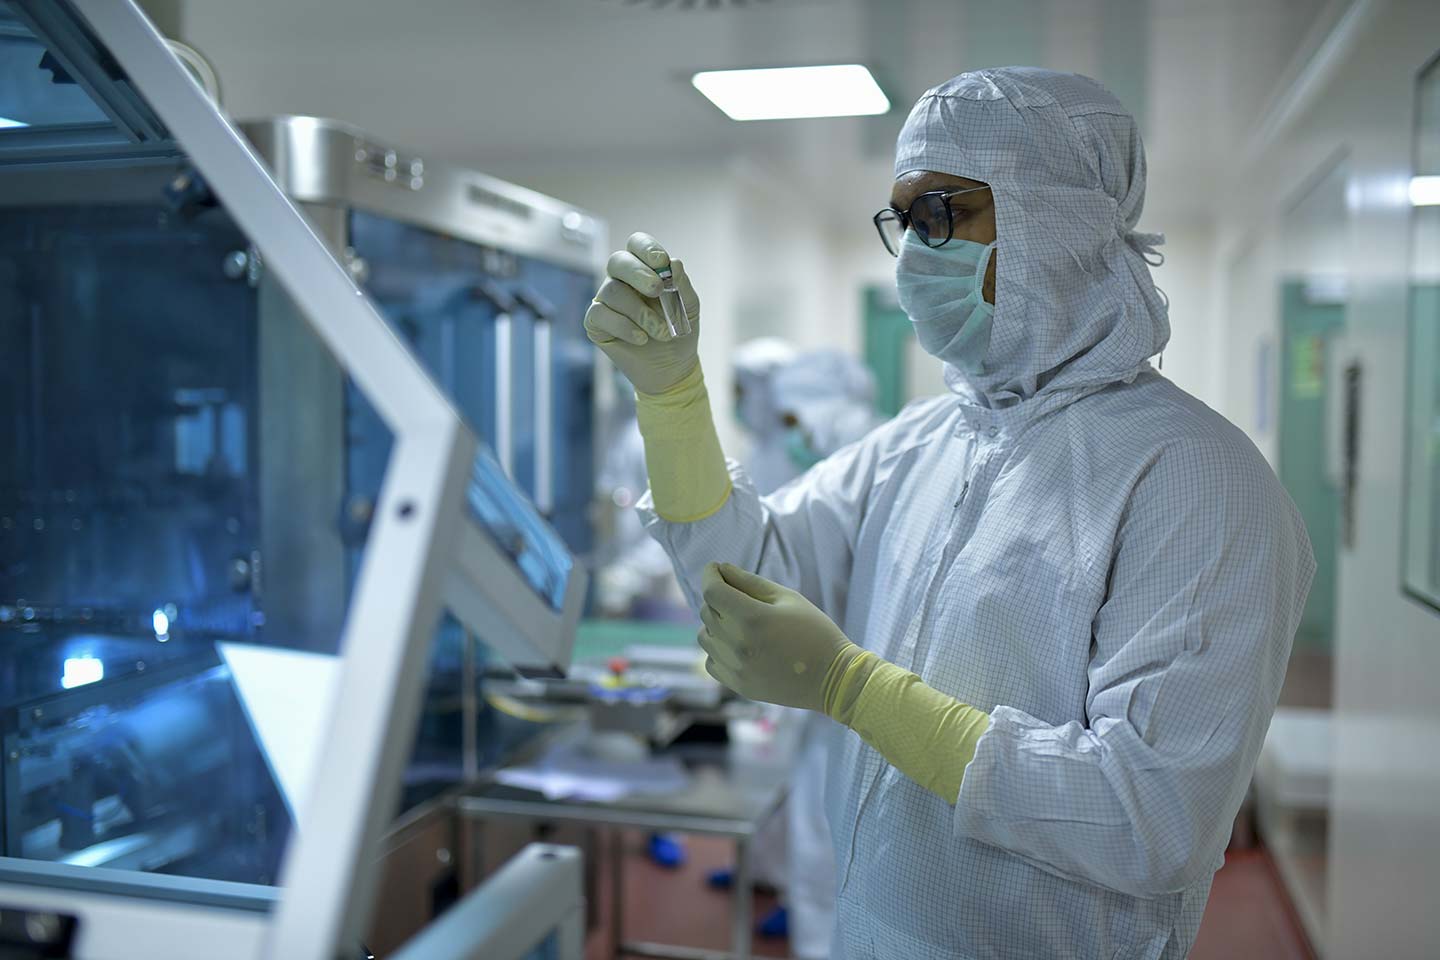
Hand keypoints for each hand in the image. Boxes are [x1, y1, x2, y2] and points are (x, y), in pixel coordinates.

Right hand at [585, 232, 700, 395]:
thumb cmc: (679, 332)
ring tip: (662, 332)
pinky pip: (601, 315)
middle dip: (638, 273)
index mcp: (644, 269)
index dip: (646, 248)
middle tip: (657, 289)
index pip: (636, 245)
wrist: (671, 368)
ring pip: (612, 291)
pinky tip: (642, 339)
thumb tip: (674, 263)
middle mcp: (621, 280)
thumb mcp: (688, 307)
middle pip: (617, 261)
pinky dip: (625, 327)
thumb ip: (682, 284)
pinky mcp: (596, 322)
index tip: (661, 262)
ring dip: (641, 312)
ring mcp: (605, 300)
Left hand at [697, 562, 862, 712]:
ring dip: (714, 624)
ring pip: (704, 637)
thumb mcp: (788, 598)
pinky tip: (737, 645)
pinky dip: (717, 649)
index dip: (710, 575)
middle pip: (707, 612)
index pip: (713, 591)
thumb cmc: (815, 631)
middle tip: (736, 594)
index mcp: (752, 618)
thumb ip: (751, 582)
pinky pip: (710, 661)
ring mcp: (736, 668)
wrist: (833, 678)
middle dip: (717, 597)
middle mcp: (738, 645)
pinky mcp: (738, 685)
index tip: (715, 568)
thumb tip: (723, 569)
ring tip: (737, 621)